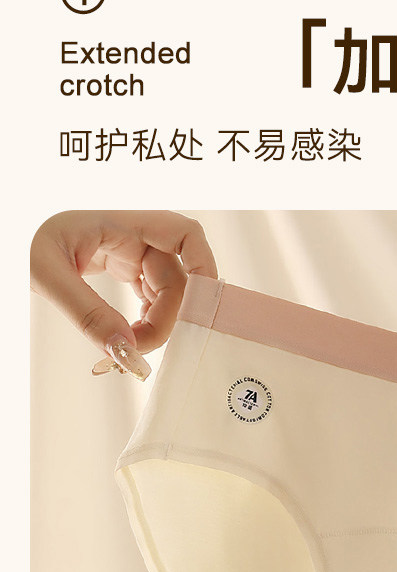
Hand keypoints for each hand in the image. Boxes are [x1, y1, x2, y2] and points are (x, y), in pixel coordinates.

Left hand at [30, 210, 216, 379]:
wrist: (9, 242)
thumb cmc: (16, 244)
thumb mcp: (44, 275)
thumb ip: (85, 312)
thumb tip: (125, 348)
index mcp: (118, 222)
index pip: (183, 234)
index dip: (203, 267)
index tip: (199, 308)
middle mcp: (131, 234)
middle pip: (176, 278)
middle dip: (167, 317)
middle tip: (138, 349)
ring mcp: (129, 251)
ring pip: (167, 292)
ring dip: (158, 324)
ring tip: (130, 346)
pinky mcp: (122, 267)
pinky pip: (151, 296)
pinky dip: (148, 320)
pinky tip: (131, 336)